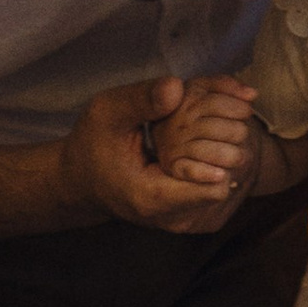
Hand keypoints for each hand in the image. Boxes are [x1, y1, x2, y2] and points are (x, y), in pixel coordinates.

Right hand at [63, 78, 259, 237]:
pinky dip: (215, 163)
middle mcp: (170, 218)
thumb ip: (142, 100)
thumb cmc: (90, 144)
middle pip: (225, 187)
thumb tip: (177, 87)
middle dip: (227, 149)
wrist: (78, 178)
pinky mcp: (182, 214)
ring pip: (223, 189)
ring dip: (225, 155)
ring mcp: (177, 219)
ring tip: (218, 125)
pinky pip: (212, 191)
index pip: (214, 187)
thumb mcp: (107, 112)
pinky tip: (205, 140)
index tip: (220, 121)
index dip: (222, 150)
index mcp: (152, 198)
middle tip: (229, 116)